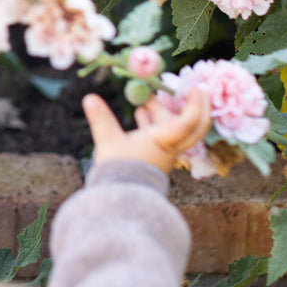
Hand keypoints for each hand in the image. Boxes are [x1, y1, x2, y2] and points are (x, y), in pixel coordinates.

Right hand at [83, 89, 210, 173]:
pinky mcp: (154, 156)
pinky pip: (160, 135)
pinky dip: (154, 121)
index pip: (188, 121)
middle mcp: (170, 146)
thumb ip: (100, 119)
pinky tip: (141, 113)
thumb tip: (89, 97)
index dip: (195, 104)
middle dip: (196, 107)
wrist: (122, 199)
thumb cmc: (119, 169)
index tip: (197, 87)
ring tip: (149, 99)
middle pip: (194, 127)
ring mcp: (163, 152)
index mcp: (165, 141)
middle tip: (195, 90)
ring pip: (173, 128)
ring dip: (165, 111)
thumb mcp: (108, 141)